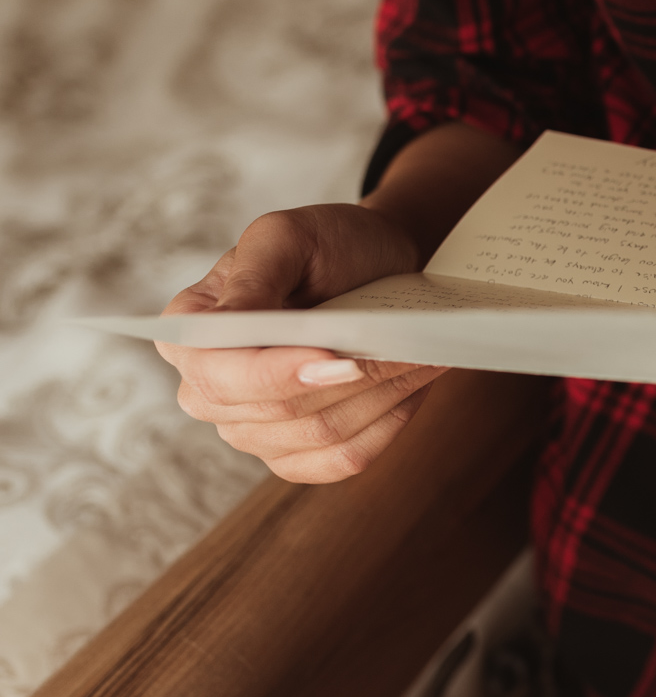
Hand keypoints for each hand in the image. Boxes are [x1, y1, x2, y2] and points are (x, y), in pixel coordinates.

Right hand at [158, 203, 448, 482]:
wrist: (373, 266)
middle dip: (351, 379)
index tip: (340, 359)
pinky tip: (413, 385)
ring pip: (321, 435)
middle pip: (278, 411)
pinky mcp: (297, 455)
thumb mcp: (285, 236)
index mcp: (190, 337)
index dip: (277, 374)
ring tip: (423, 355)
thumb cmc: (326, 245)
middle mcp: (209, 393)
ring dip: (382, 396)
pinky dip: (388, 423)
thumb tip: (228, 324)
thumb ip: (254, 276)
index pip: (221, 376)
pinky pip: (343, 460)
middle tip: (407, 345)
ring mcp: (251, 431)